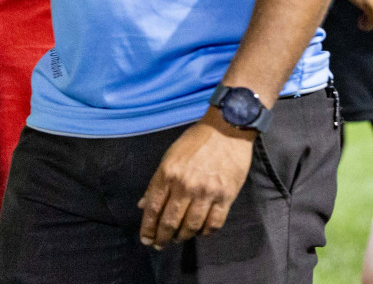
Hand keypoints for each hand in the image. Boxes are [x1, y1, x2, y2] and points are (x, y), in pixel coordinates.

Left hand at [138, 109, 254, 248]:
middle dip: (163, 238)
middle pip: (170, 222)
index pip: (153, 209)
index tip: (146, 239)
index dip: (148, 228)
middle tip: (161, 244)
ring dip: (183, 237)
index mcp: (168, 174)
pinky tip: (200, 231)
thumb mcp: (170, 156)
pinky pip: (214, 223)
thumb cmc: (197, 140)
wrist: (228, 128)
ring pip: (191, 227)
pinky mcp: (226, 195)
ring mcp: (207, 192)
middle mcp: (186, 185)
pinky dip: (205, 232)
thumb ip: (157, 182)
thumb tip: (143, 205)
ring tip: (180, 238)